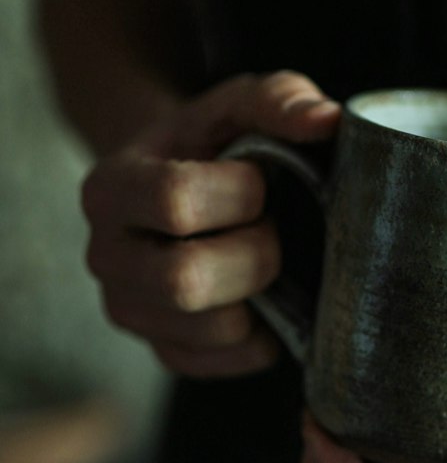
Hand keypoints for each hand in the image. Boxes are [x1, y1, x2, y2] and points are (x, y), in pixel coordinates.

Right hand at [82, 70, 338, 375]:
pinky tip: (266, 295)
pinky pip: (228, 362)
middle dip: (255, 255)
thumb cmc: (217, 141)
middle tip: (272, 228)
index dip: (240, 193)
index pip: (174, 201)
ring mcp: (130, 311)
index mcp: (110, 188)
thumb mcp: (241, 105)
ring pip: (213, 329)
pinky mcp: (164, 352)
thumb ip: (281, 100)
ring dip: (263, 295)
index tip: (259, 179)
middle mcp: (105, 257)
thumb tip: (327, 121)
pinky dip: (265, 333)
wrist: (182, 186)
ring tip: (268, 258)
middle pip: (184, 280)